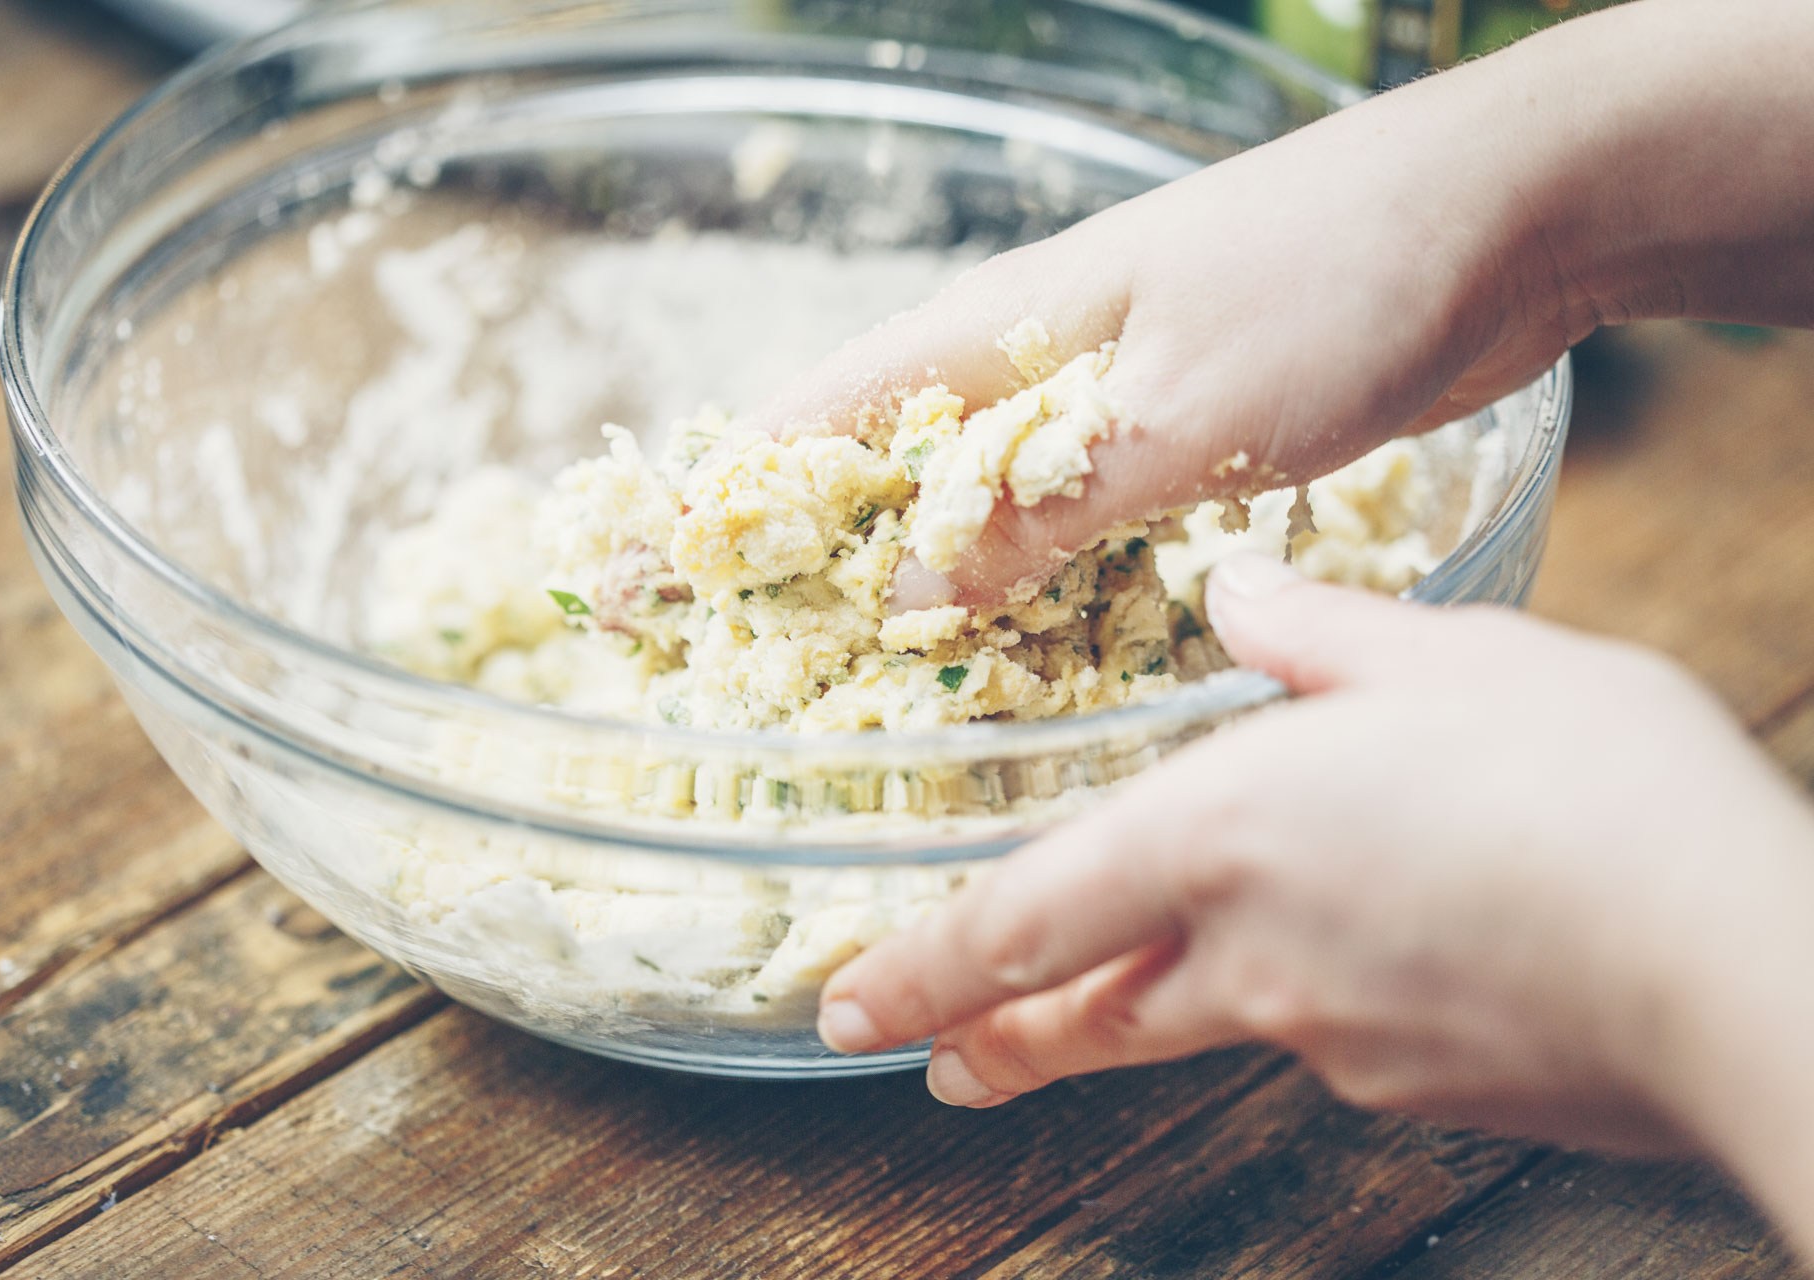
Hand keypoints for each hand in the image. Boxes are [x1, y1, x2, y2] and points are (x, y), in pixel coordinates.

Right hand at [745, 0, 1813, 609]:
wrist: (1507, 215)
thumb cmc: (1337, 283)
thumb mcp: (1186, 416)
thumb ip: (1046, 505)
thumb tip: (905, 590)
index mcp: (1010, 324)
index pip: (827, 410)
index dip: (737, 492)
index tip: (657, 571)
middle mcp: (1042, 354)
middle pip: (887, 458)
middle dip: (812, 548)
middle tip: (754, 652)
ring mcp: (1114, 387)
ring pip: (983, 492)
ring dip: (925, 570)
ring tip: (864, 667)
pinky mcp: (1184, 422)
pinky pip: (1074, 508)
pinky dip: (1033, 570)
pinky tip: (1028, 634)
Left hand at [816, 556, 1813, 1170]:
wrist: (1733, 957)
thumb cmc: (1585, 782)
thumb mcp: (1441, 658)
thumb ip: (1313, 635)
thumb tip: (1232, 594)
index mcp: (1219, 836)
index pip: (1023, 920)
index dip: (923, 969)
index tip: (848, 1009)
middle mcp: (1249, 958)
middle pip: (1086, 1018)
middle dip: (1002, 1041)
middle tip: (941, 1067)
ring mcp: (1335, 1044)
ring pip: (1212, 1024)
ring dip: (1157, 1013)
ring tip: (1136, 1003)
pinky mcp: (1424, 1091)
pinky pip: (1340, 1038)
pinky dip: (1324, 1000)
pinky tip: (1385, 956)